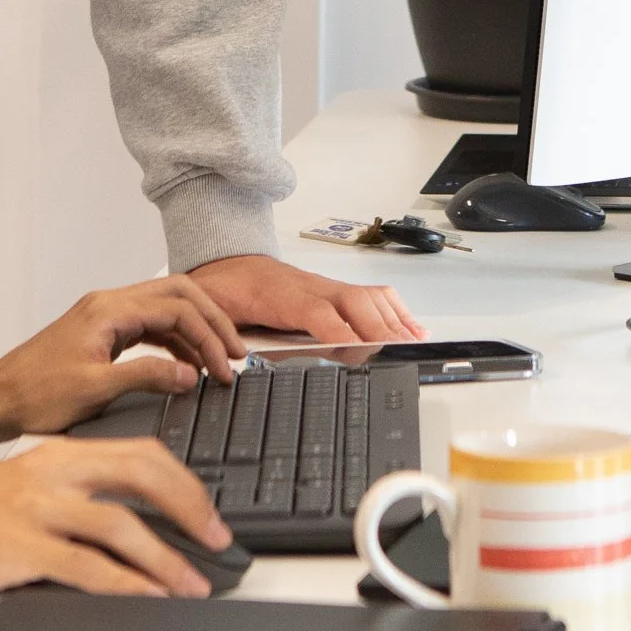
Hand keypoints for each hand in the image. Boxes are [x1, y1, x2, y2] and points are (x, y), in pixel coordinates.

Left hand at [0, 276, 243, 459]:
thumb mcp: (94, 390)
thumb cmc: (35, 395)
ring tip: (218, 364)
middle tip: (236, 353)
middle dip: (211, 321)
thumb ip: (145, 376)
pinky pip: (149, 326)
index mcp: (107, 311)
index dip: (208, 335)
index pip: (177, 306)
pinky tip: (186, 366)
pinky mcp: (102, 334)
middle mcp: (107, 305)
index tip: (225, 367)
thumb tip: (188, 374)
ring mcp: (105, 317)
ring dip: (195, 332)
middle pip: (177, 294)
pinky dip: (174, 341)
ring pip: (164, 308)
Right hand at [0, 437, 231, 604]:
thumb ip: (78, 497)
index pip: (139, 452)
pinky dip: (127, 586)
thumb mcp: (25, 491)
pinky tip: (148, 599)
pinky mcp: (18, 546)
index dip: (184, 483)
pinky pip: (87, 567)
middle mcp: (50, 470)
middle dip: (189, 508)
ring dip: (167, 560)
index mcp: (57, 453)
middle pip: (141, 473)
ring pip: (121, 526)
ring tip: (193, 585)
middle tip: (218, 540)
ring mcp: (34, 506)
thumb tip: (142, 528)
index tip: (208, 515)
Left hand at [189, 253, 424, 343]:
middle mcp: (308, 288)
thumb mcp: (216, 317)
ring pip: (366, 297)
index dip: (340, 332)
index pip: (315, 313)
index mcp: (276, 296)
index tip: (359, 353)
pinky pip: (370, 295)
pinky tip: (410, 328)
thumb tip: (236, 364)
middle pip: (352, 302)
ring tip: (414, 346)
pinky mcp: (333, 290)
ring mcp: (324, 286)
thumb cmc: (223, 293)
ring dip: (392, 321)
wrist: (226, 266)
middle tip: (398, 354)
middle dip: (378, 328)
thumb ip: (228, 340)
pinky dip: (394, 311)